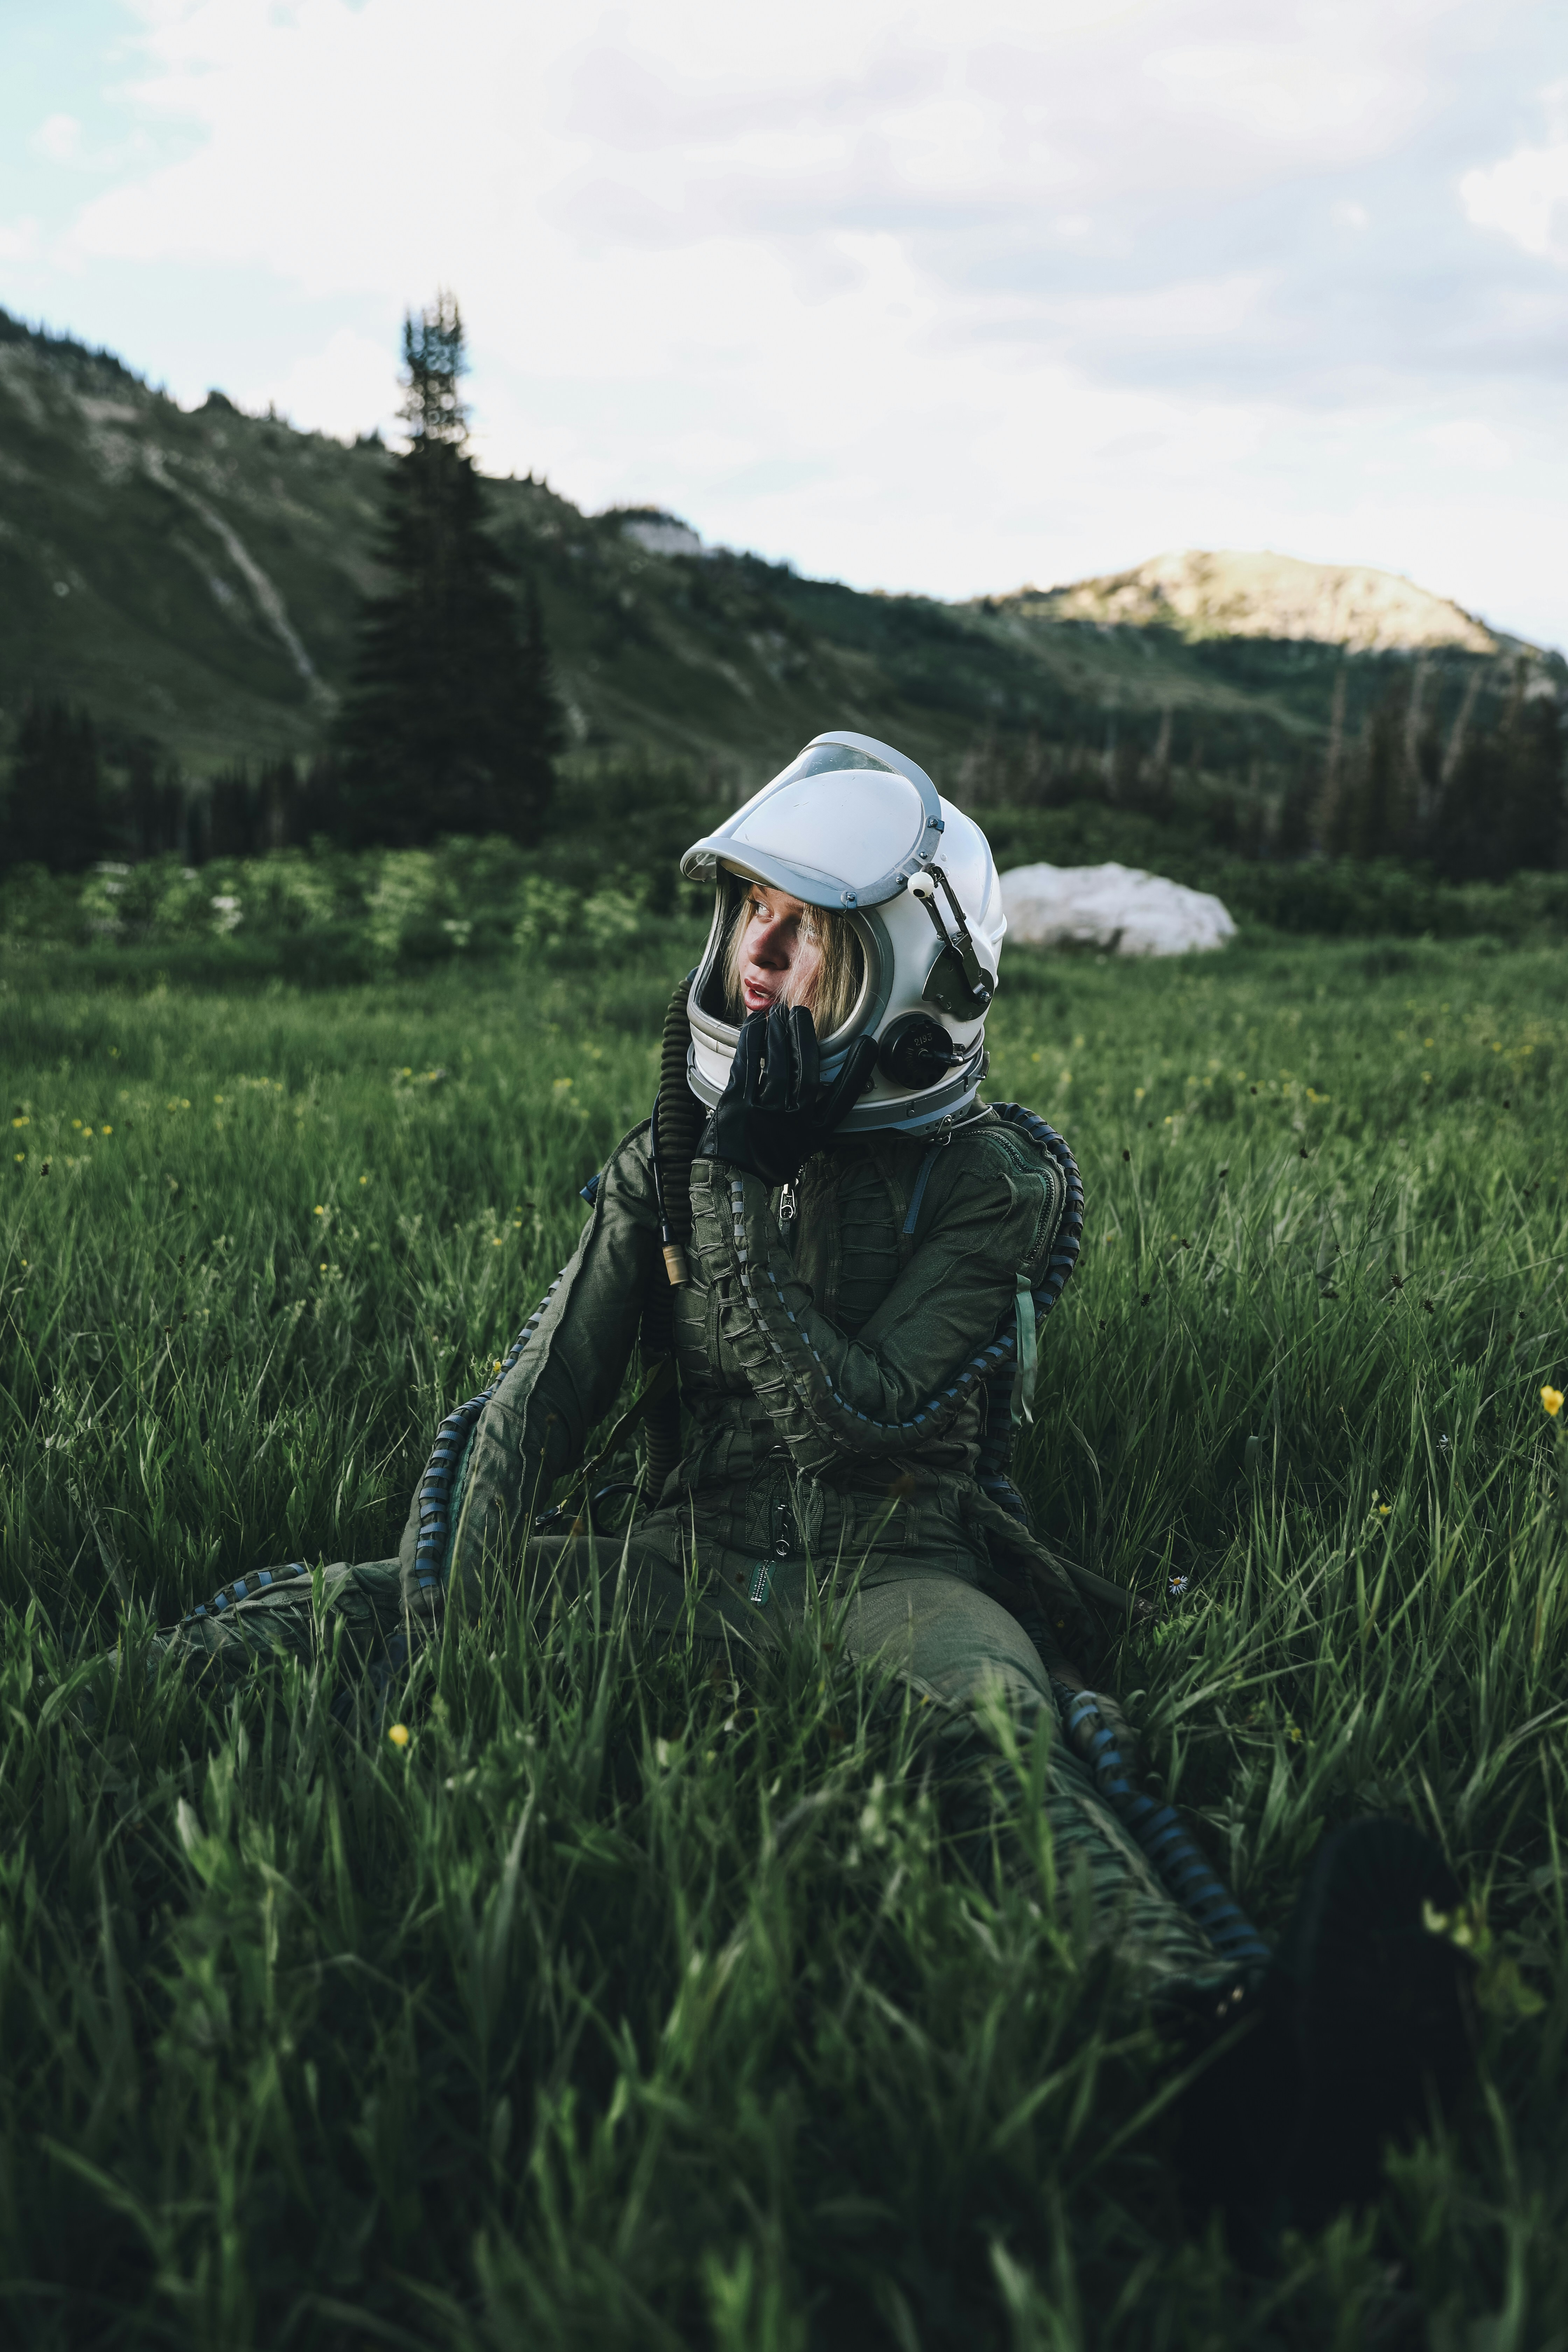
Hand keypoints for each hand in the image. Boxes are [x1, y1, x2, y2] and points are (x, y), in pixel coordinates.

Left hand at [699, 1003, 877, 1186]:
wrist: (733, 1181)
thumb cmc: (767, 1163)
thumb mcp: (800, 1147)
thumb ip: (812, 1120)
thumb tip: (822, 1092)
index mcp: (813, 1132)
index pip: (842, 1098)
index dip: (857, 1070)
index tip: (867, 1046)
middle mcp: (792, 1121)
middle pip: (807, 1070)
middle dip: (804, 1037)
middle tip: (801, 1014)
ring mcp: (764, 1111)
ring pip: (777, 1063)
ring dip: (778, 1034)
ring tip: (778, 1015)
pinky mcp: (738, 1103)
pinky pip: (748, 1064)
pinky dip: (752, 1041)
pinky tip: (755, 1026)